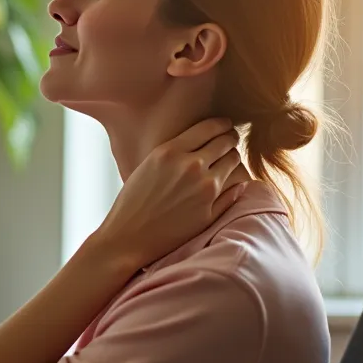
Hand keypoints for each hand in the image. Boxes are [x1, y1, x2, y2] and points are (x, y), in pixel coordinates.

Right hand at [94, 117, 247, 267]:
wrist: (127, 238)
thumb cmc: (133, 200)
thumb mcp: (149, 164)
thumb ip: (176, 151)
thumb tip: (205, 141)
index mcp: (171, 152)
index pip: (210, 127)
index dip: (222, 124)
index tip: (225, 126)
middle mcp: (191, 167)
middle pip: (226, 142)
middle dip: (230, 139)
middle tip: (230, 141)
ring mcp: (204, 191)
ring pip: (234, 162)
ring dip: (232, 159)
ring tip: (228, 161)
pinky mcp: (210, 212)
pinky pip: (235, 188)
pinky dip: (234, 183)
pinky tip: (229, 183)